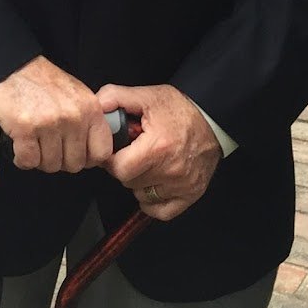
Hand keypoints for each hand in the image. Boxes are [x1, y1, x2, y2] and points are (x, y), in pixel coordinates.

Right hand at [0, 56, 115, 173]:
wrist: (11, 67)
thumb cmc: (42, 82)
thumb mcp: (77, 95)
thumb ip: (88, 121)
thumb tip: (93, 150)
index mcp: (90, 109)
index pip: (101, 153)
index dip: (87, 159)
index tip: (76, 155)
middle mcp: (73, 117)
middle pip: (74, 164)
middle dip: (60, 160)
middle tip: (49, 148)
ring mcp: (49, 123)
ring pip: (50, 165)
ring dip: (39, 159)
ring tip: (34, 143)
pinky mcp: (25, 129)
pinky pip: (28, 161)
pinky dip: (22, 159)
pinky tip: (20, 146)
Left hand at [96, 83, 222, 220]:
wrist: (212, 119)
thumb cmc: (179, 109)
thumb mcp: (146, 95)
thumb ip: (115, 97)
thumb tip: (95, 106)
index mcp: (158, 147)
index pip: (118, 169)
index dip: (111, 159)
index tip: (116, 150)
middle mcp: (171, 170)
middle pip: (128, 182)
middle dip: (125, 167)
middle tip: (133, 152)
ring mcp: (183, 185)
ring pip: (141, 195)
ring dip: (138, 182)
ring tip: (146, 163)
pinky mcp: (191, 194)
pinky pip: (161, 211)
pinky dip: (153, 201)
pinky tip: (153, 183)